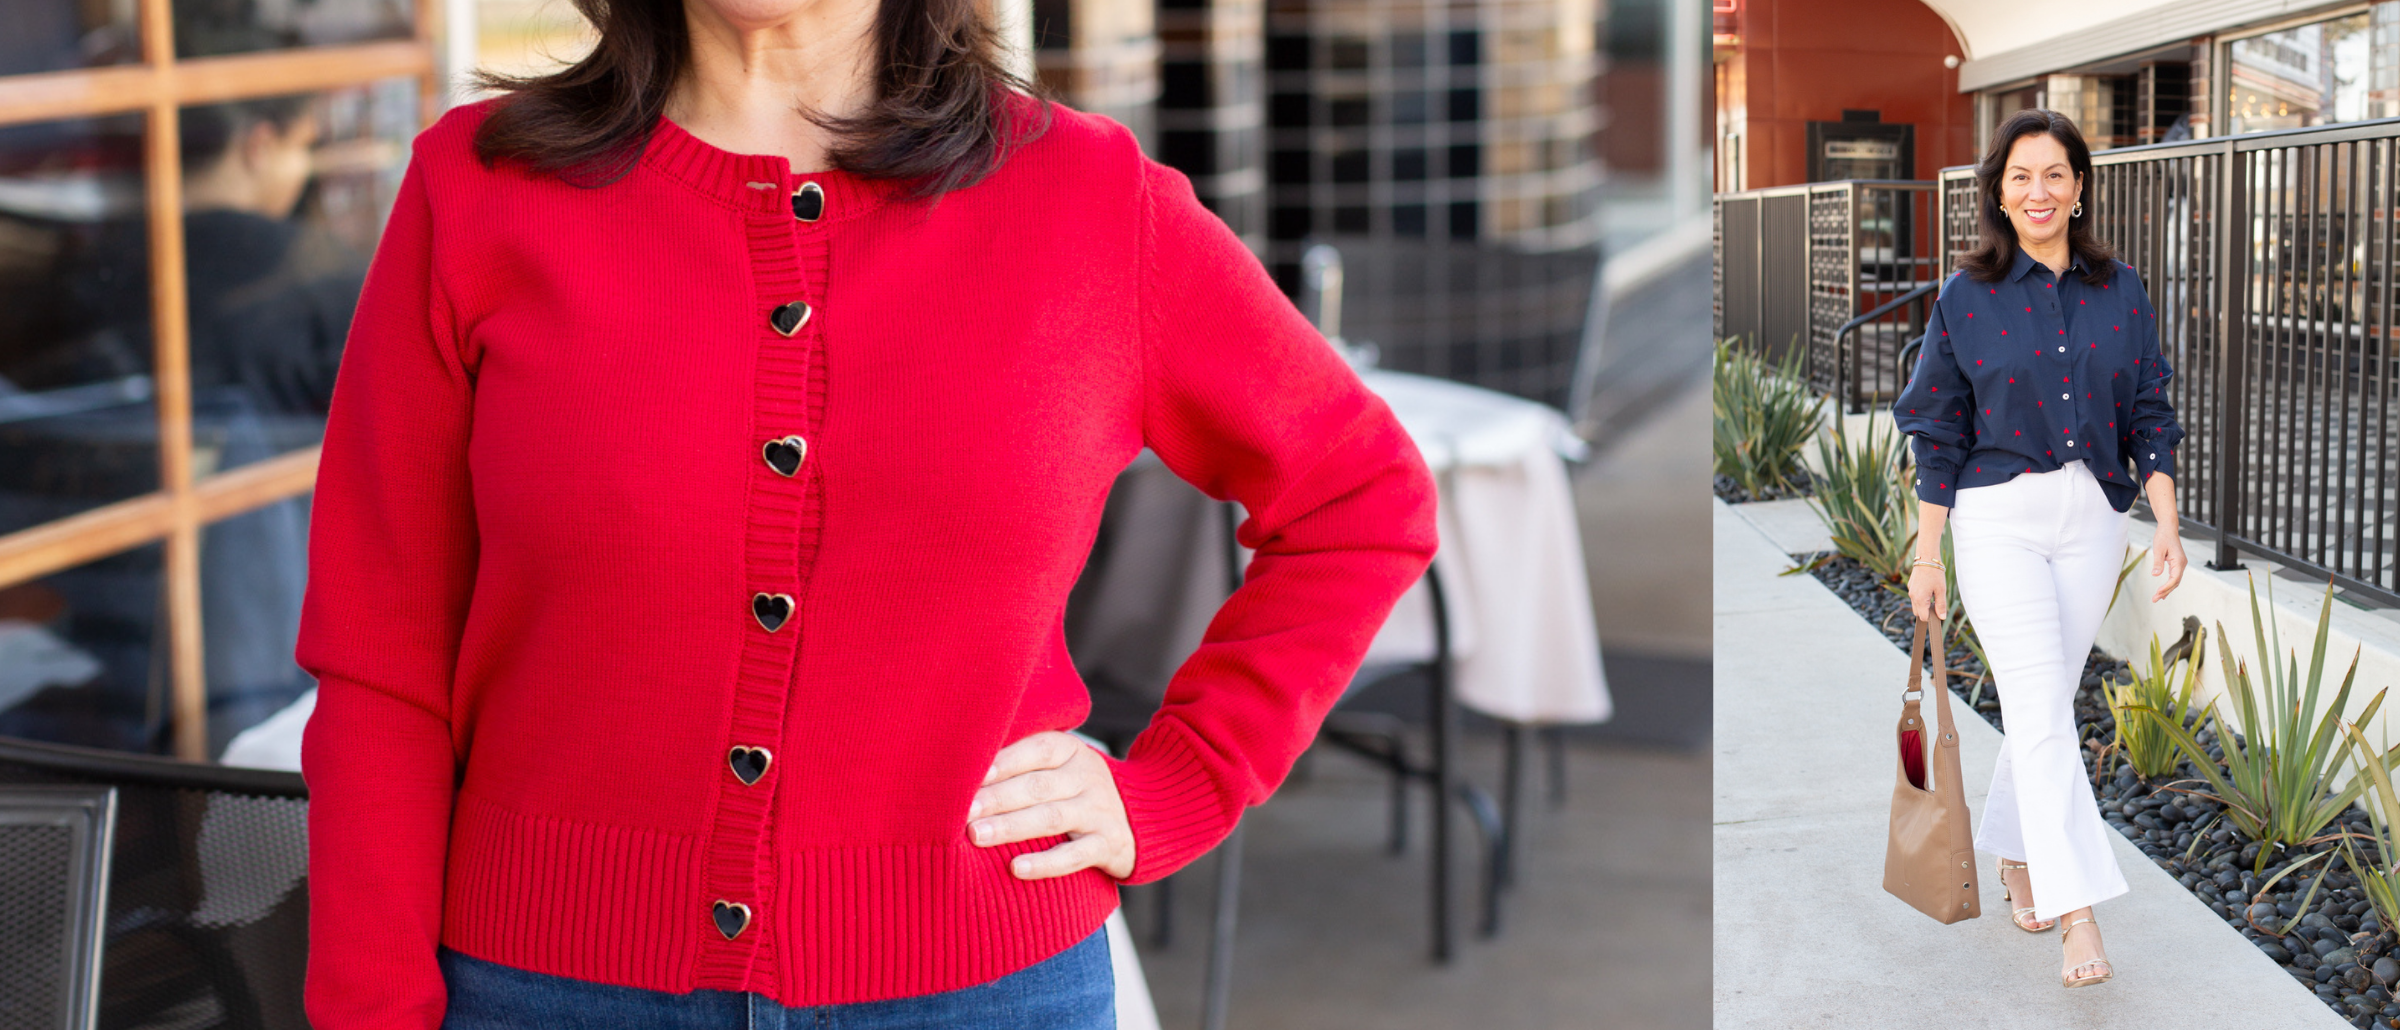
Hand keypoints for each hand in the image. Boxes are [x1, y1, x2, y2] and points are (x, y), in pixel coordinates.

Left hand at [968, 731, 1136, 880]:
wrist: (1142, 816)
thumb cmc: (1073, 788)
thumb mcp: (1057, 765)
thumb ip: (1020, 763)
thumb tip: (959, 768)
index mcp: (1069, 751)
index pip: (1036, 750)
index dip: (1004, 761)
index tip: (970, 774)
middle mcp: (1086, 777)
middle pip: (1038, 786)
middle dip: (998, 798)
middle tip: (963, 811)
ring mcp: (1099, 812)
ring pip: (1052, 818)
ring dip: (1011, 826)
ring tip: (976, 836)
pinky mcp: (1107, 845)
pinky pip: (1075, 855)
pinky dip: (1046, 863)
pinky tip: (1017, 868)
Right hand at [1908, 563, 1946, 622]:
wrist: (1926, 558)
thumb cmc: (1935, 573)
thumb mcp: (1941, 590)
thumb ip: (1941, 605)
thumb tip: (1942, 617)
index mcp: (1919, 599)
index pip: (1923, 617)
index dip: (1931, 618)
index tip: (1938, 612)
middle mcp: (1912, 596)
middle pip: (1918, 613)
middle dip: (1926, 612)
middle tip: (1936, 604)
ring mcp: (1910, 590)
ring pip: (1915, 605)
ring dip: (1923, 605)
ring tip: (1933, 595)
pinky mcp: (1910, 585)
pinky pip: (1914, 596)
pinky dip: (1920, 597)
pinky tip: (1928, 589)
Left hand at [2150, 523, 2186, 601]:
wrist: (2168, 529)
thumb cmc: (2163, 537)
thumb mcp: (2158, 549)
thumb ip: (2157, 562)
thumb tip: (2155, 574)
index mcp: (2179, 561)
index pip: (2174, 578)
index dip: (2166, 587)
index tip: (2158, 593)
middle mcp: (2182, 564)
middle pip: (2176, 582)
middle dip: (2166, 591)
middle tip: (2154, 599)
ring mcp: (2181, 564)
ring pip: (2176, 581)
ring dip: (2167, 590)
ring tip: (2157, 598)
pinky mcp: (2177, 564)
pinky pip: (2174, 577)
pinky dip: (2169, 584)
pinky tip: (2163, 591)